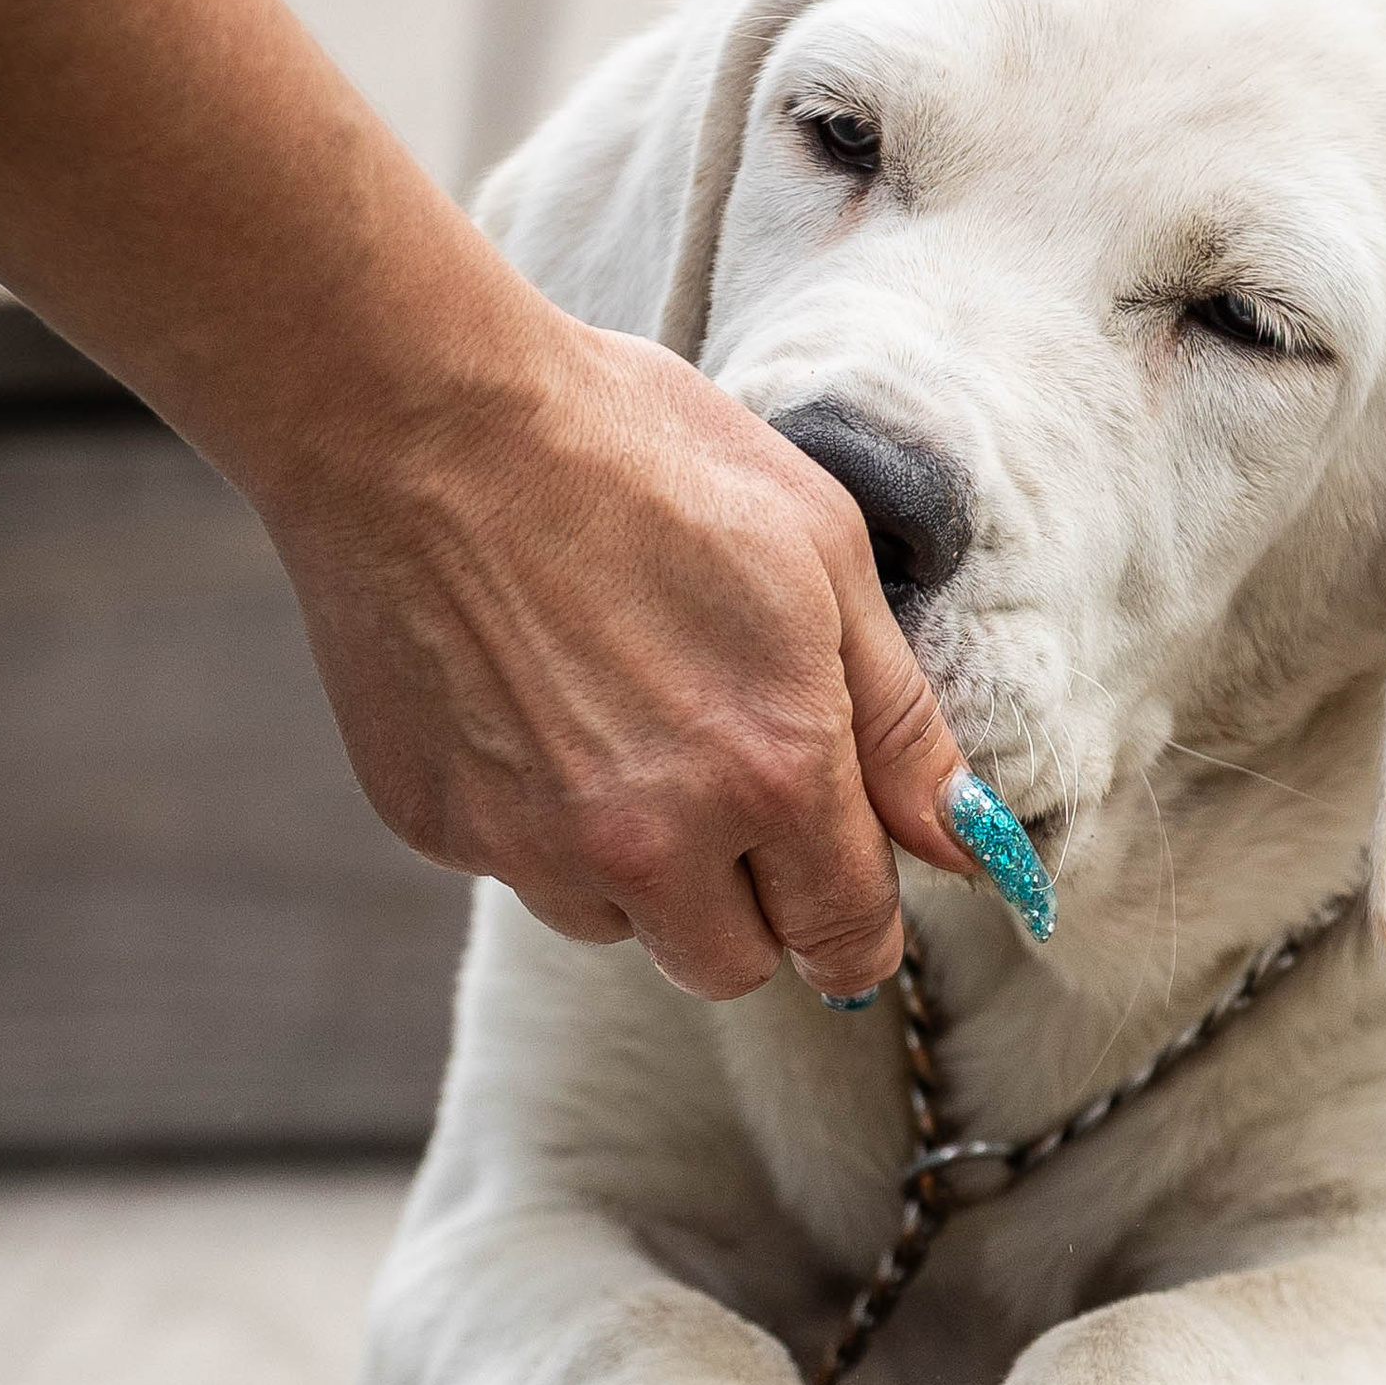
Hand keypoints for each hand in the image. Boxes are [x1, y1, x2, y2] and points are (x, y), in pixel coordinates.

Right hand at [255, 280, 972, 998]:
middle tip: (730, 782)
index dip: (857, 922)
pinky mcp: (442, 830)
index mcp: (773, 774)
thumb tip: (966, 846)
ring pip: (620, 924)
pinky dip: (541, 816)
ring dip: (640, 866)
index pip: (847, 940)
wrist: (419, 419)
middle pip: (733, 965)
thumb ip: (900, 722)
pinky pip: (522, 868)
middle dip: (753, 903)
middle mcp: (653, 843)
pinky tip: (528, 698)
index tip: (844, 880)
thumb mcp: (820, 552)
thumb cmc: (634, 454)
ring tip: (615, 715)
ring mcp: (534, 846)